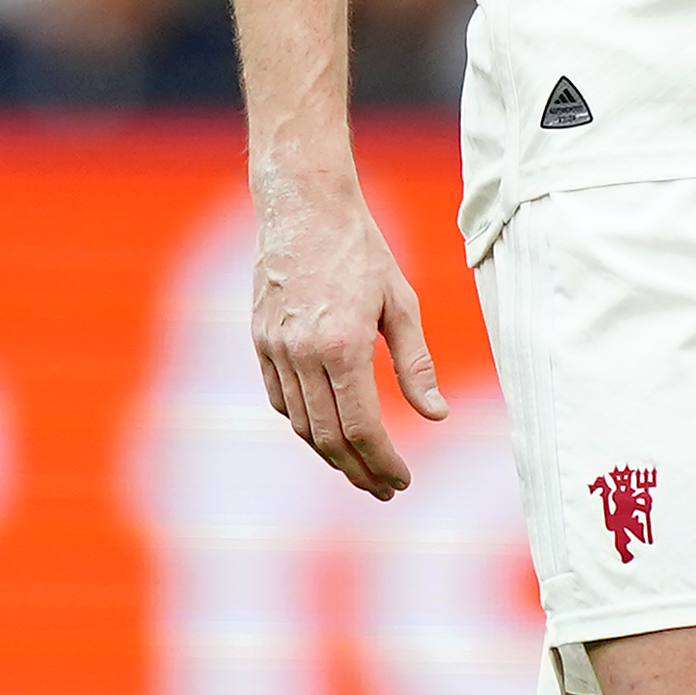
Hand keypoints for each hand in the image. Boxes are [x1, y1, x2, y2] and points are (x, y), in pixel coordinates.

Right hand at [250, 169, 446, 498]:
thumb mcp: (401, 302)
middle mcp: (303, 354)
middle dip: (359, 471)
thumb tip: (436, 416)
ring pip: (302, 424)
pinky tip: (328, 430)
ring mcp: (275, 349)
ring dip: (332, 455)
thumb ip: (416, 363)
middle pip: (329, 437)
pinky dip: (305, 423)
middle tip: (385, 488)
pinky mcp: (259, 340)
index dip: (383, 462)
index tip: (402, 481)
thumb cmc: (361, 249)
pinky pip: (280, 399)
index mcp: (343, 346)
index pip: (362, 427)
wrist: (303, 206)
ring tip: (361, 468)